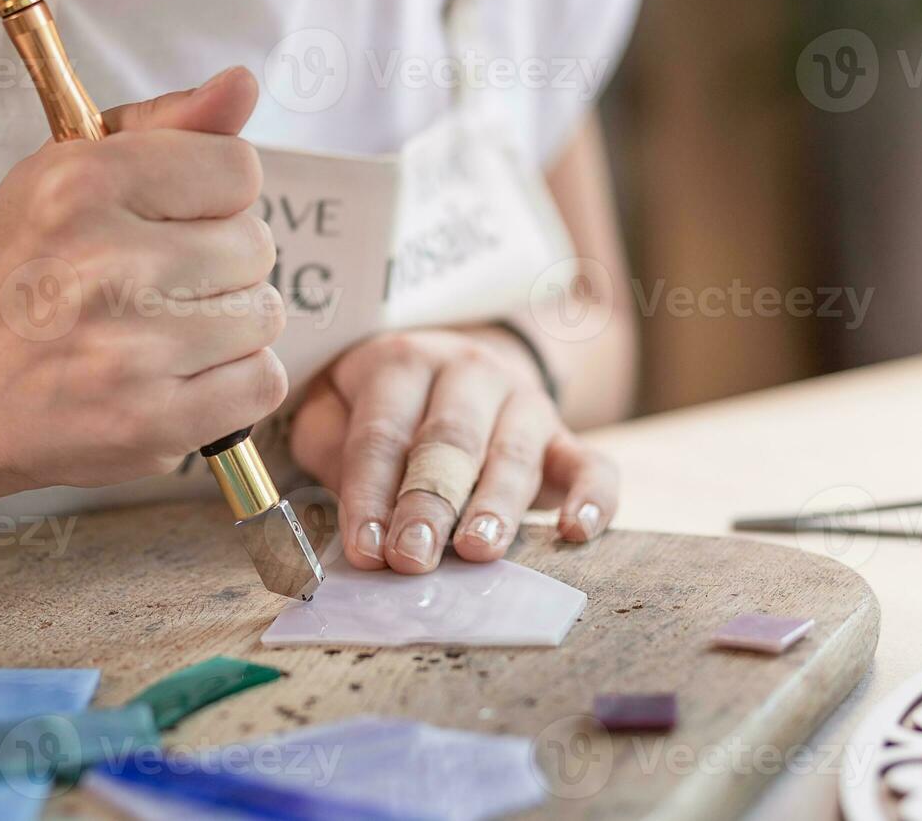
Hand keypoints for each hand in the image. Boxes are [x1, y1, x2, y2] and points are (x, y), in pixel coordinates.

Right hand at [0, 67, 288, 489]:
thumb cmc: (30, 272)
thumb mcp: (72, 172)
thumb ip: (167, 124)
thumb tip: (244, 83)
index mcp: (82, 185)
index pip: (238, 168)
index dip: (216, 195)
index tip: (174, 219)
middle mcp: (104, 265)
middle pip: (257, 245)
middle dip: (222, 262)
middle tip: (161, 283)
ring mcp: (129, 352)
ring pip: (265, 315)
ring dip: (231, 324)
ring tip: (168, 330)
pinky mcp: (152, 423)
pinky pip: (263, 382)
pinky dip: (236, 381)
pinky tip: (183, 374)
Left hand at [288, 328, 617, 572]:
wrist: (460, 364)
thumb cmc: (385, 405)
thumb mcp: (337, 409)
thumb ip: (329, 451)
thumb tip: (344, 515)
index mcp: (404, 363)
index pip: (382, 434)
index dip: (369, 494)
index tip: (364, 550)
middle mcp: (469, 373)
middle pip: (449, 441)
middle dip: (429, 503)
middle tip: (413, 557)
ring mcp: (524, 403)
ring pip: (513, 454)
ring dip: (495, 506)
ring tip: (478, 550)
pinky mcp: (565, 437)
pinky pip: (591, 464)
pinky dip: (591, 497)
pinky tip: (575, 530)